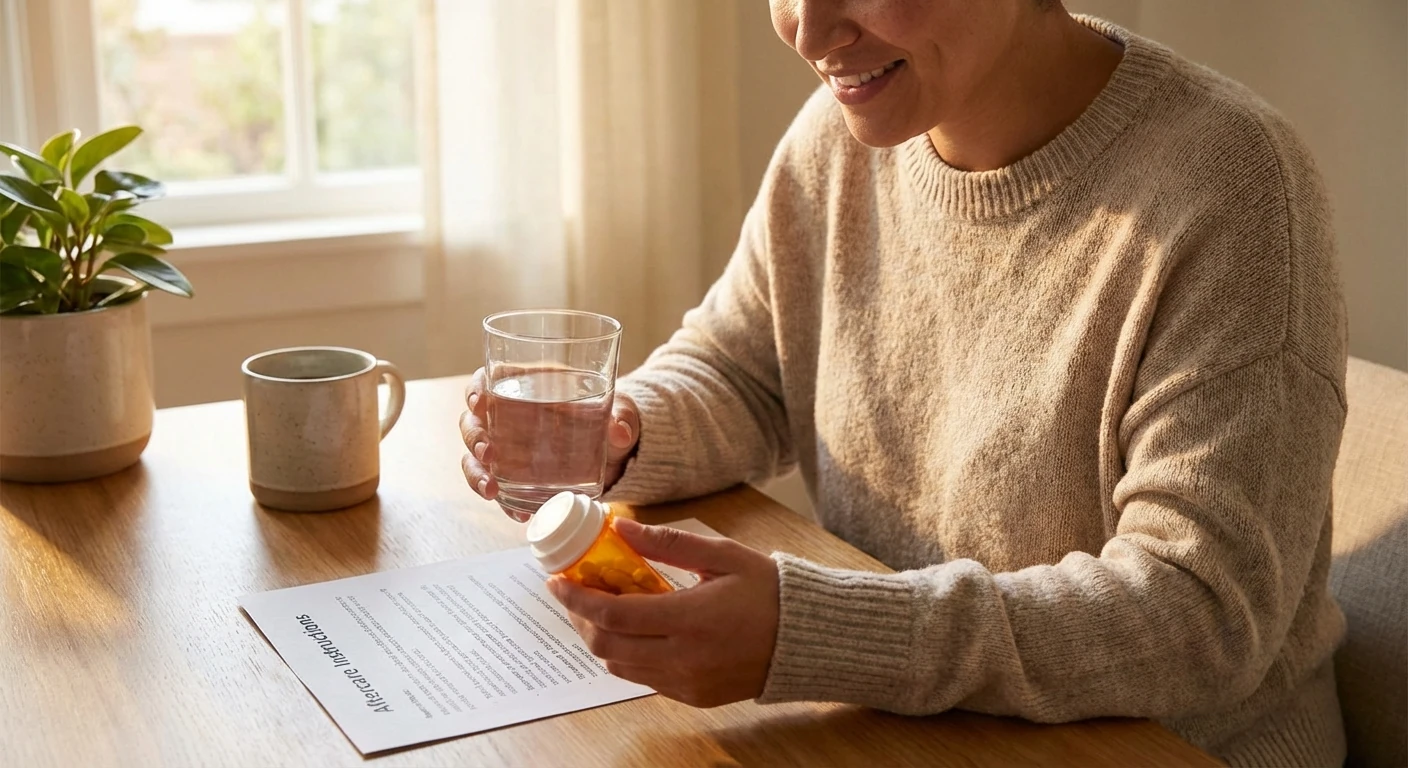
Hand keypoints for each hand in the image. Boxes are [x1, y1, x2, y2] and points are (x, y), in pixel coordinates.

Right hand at [460, 367, 640, 521]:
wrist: (615, 452)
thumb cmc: (609, 417)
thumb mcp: (620, 411)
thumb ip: (622, 417)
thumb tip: (621, 432)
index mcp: (526, 387)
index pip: (488, 381)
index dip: (476, 390)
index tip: (479, 402)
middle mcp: (507, 417)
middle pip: (473, 422)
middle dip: (474, 439)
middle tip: (489, 454)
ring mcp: (507, 449)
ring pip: (476, 458)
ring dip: (477, 474)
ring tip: (491, 490)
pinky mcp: (516, 477)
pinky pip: (499, 488)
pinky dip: (504, 502)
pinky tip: (518, 514)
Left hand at [547, 518, 780, 706]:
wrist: (806, 637)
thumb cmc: (768, 590)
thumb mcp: (722, 555)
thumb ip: (667, 544)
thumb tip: (621, 529)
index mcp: (691, 619)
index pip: (613, 615)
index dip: (577, 598)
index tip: (557, 580)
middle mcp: (684, 658)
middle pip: (606, 646)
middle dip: (579, 618)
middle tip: (573, 592)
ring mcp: (687, 682)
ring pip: (619, 667)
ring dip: (599, 639)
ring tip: (599, 609)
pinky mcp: (693, 696)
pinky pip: (643, 679)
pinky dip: (626, 655)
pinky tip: (632, 631)